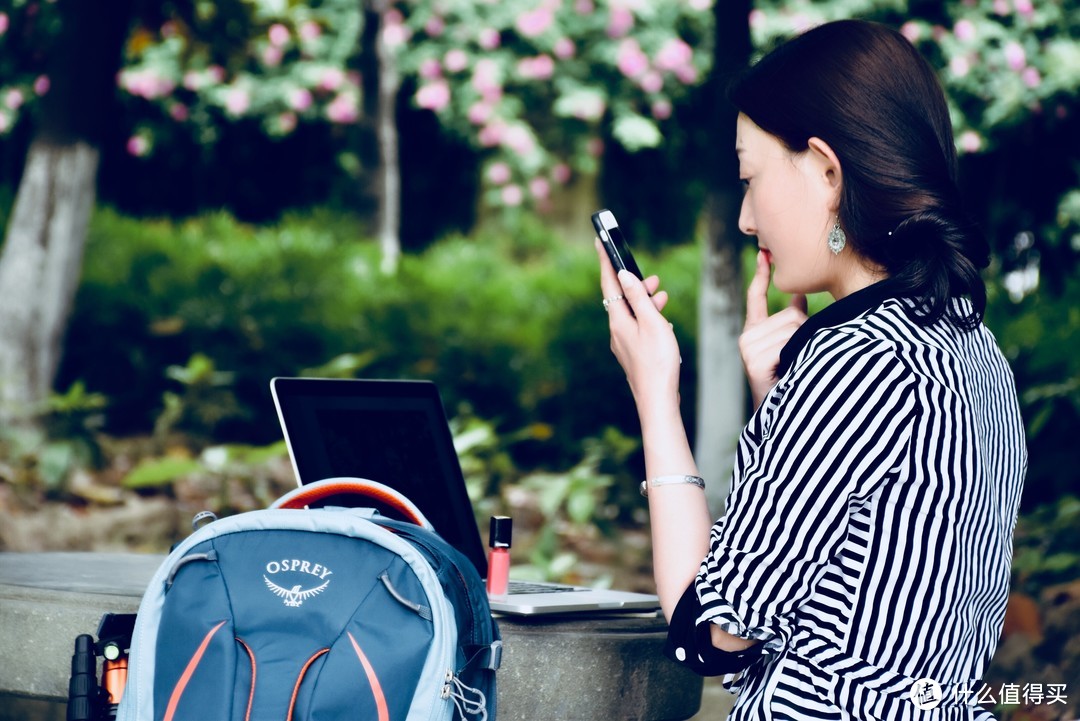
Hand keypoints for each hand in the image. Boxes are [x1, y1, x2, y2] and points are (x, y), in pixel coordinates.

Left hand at [596, 239, 677, 415]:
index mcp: (618, 321)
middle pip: (620, 299)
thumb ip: (638, 296)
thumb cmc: (658, 361)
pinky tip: (662, 320)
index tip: (600, 241)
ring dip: (645, 301)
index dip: (605, 261)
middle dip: (633, 283)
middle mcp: (616, 331)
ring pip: (631, 314)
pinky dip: (648, 317)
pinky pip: (637, 327)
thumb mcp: (652, 322)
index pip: (608, 284)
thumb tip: (622, 274)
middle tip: (651, 275)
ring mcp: (623, 344)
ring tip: (662, 294)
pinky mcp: (633, 354)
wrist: (657, 399)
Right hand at [739, 250, 806, 409]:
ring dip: (803, 346)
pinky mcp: (753, 360)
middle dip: (803, 331)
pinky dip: (796, 356)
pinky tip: (788, 370)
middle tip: (798, 358)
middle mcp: (747, 338)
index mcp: (754, 333)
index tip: (764, 253)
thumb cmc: (791, 380)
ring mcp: (748, 348)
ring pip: (792, 328)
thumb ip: (793, 319)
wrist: (783, 415)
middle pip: (789, 315)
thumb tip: (801, 295)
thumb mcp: (793, 346)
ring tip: (795, 367)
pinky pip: (787, 344)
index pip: (757, 297)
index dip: (761, 274)